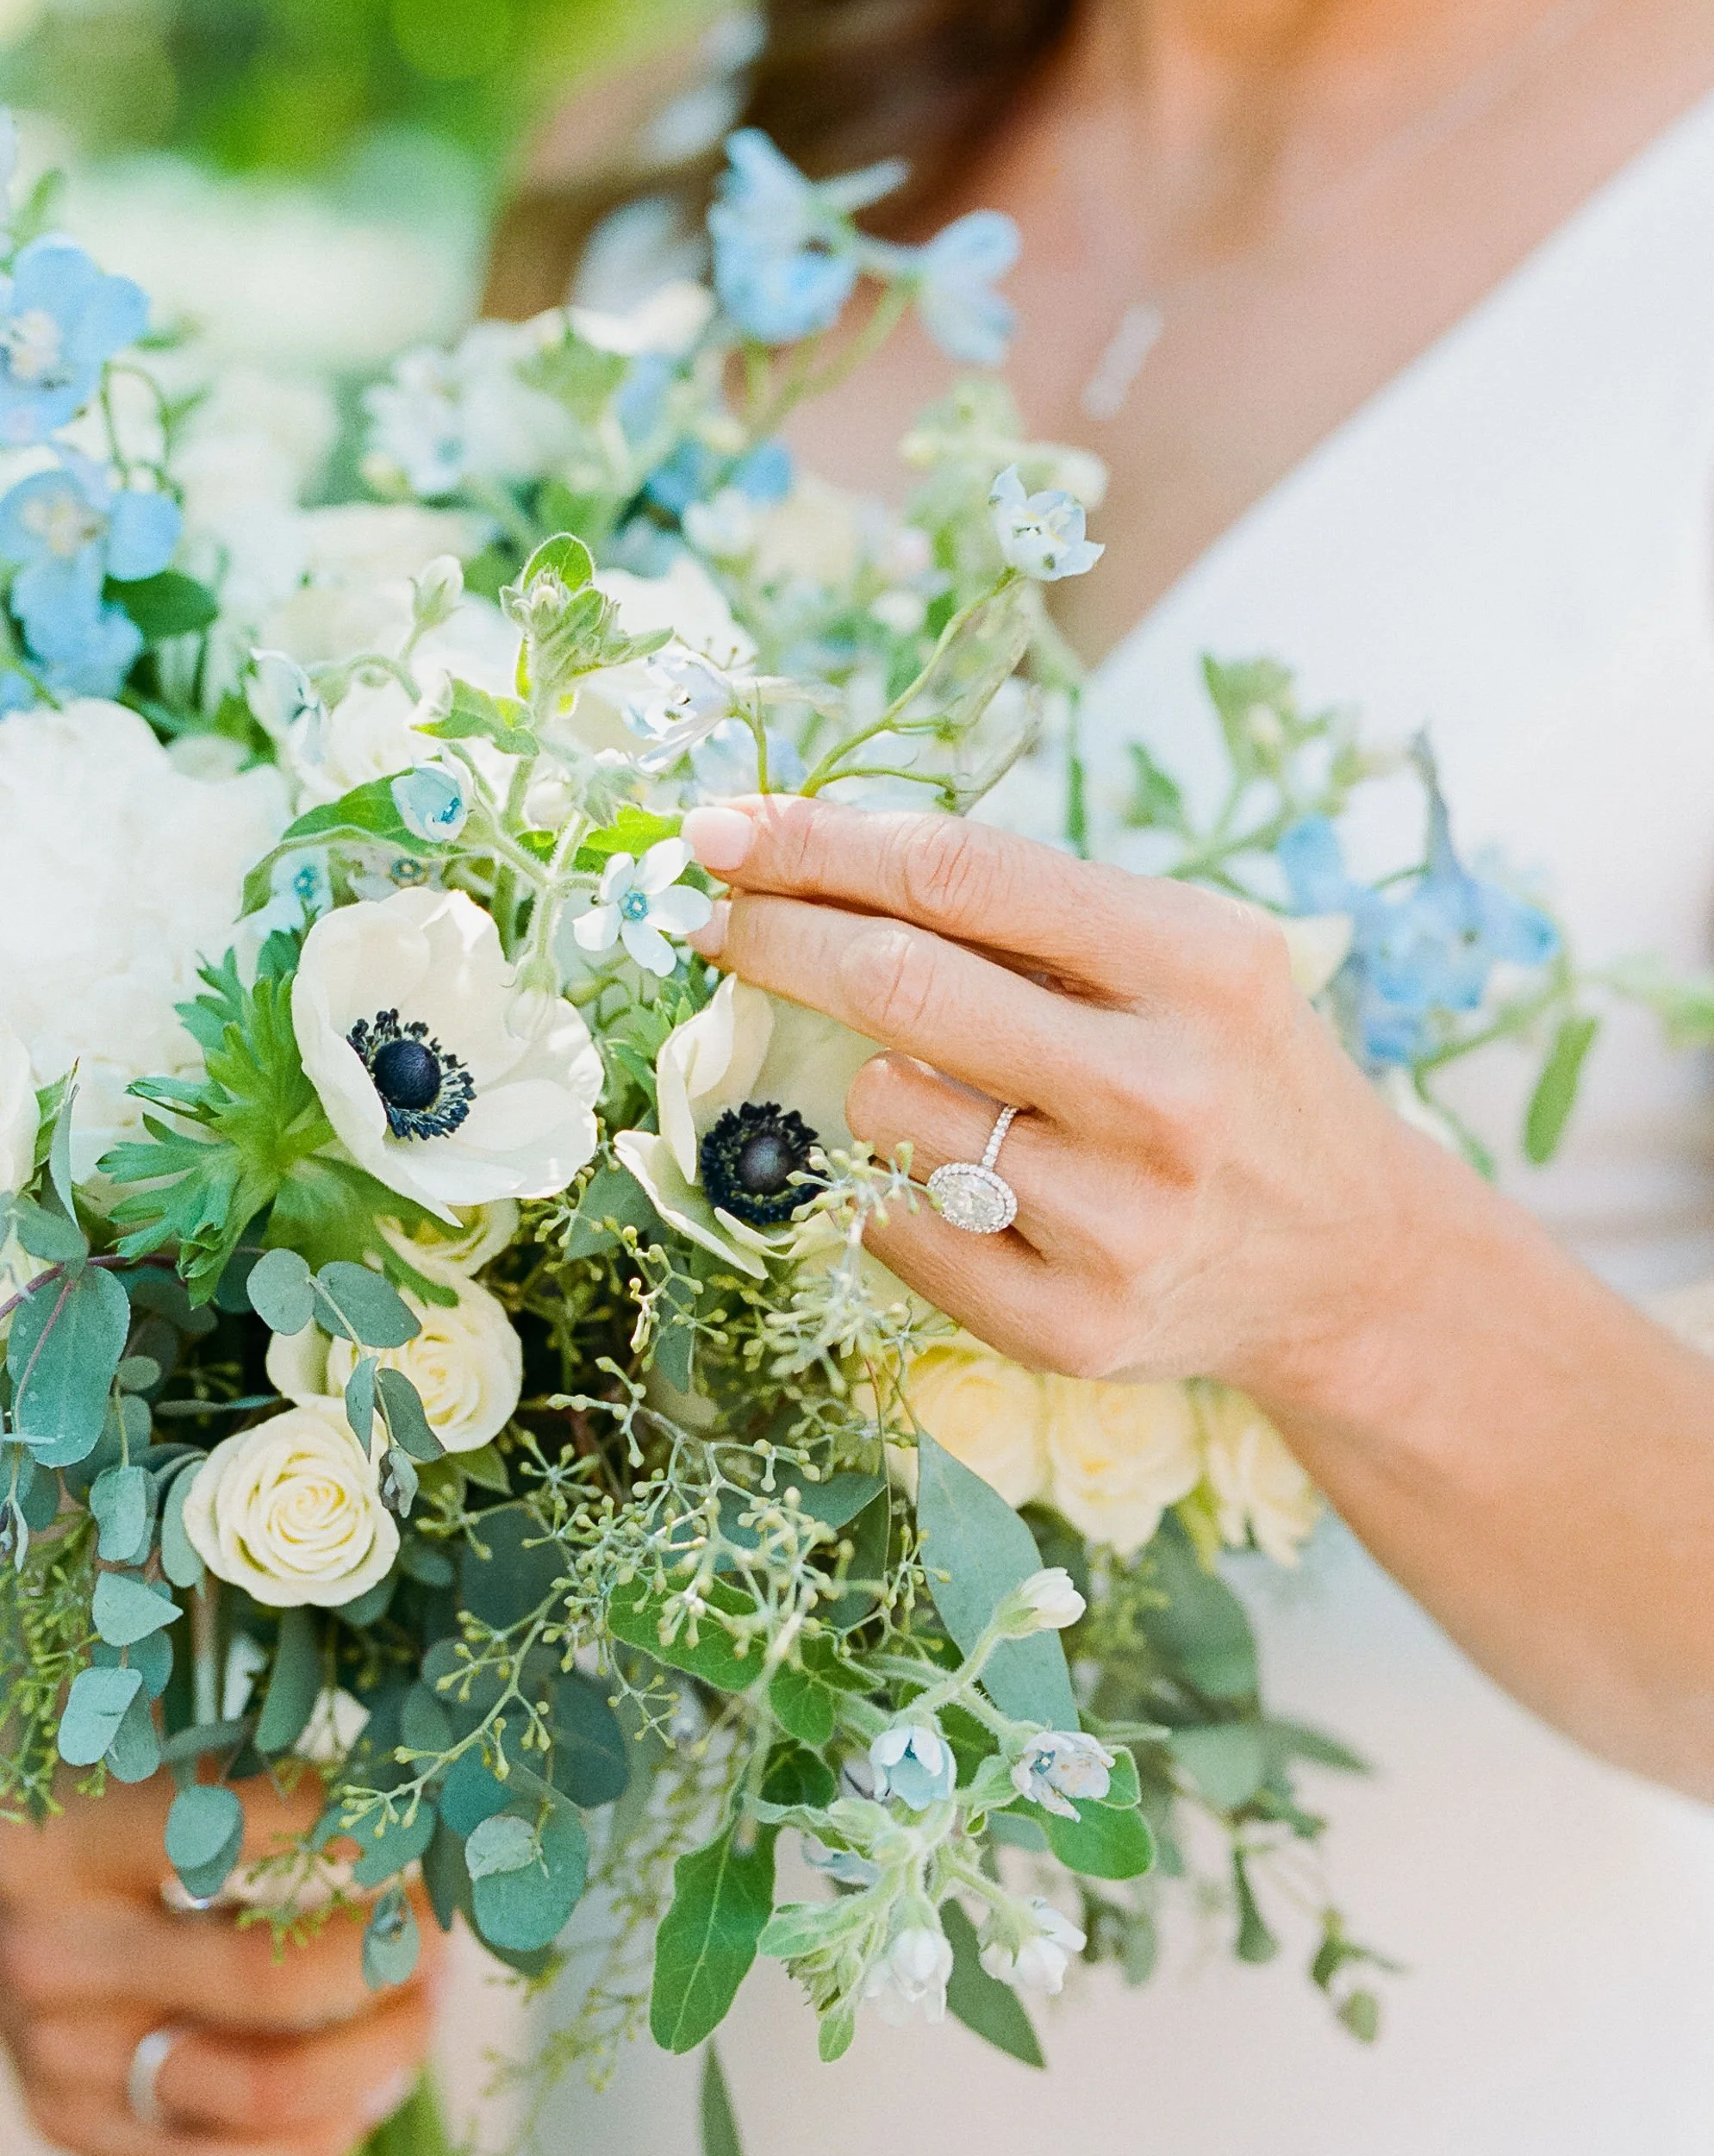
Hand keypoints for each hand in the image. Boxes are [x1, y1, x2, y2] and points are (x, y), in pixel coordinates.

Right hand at [0, 1774, 441, 2155]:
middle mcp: (54, 1954)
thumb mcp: (148, 1734)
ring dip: (379, 2050)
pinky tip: (377, 2085)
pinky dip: (319, 2137)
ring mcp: (60, 2055)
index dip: (351, 1826)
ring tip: (430, 1998)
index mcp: (65, 1840)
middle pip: (268, 1982)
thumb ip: (250, 1748)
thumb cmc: (99, 1787)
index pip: (230, 1832)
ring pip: (262, 2091)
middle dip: (388, 1954)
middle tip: (442, 1919)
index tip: (426, 1816)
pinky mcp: (74, 2125)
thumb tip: (408, 1770)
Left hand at [682, 796, 1463, 1402]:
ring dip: (869, 1081)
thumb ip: (1029, 910)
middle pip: (898, 983)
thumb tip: (803, 856)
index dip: (816, 843)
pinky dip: (890, 1189)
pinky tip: (958, 1184)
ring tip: (944, 1091)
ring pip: (886, 1108)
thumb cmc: (1232, 1072)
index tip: (725, 829)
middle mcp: (1168, 1091)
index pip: (959, 872)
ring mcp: (1121, 1220)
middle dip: (772, 935)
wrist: (1347, 1259)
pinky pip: (897, 1227)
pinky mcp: (1076, 1325)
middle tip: (708, 916)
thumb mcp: (1187, 959)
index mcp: (1201, 963)